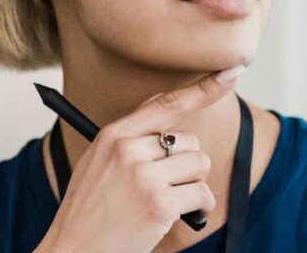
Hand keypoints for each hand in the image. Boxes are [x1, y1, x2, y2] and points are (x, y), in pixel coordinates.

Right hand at [42, 65, 245, 252]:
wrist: (74, 250)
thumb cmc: (89, 207)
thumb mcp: (99, 159)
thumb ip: (131, 131)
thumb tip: (163, 101)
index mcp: (114, 134)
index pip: (166, 103)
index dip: (204, 87)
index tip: (232, 72)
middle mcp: (128, 150)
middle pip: (189, 139)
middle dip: (186, 162)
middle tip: (166, 183)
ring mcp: (144, 177)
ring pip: (199, 163)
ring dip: (194, 183)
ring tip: (172, 198)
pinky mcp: (159, 204)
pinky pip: (201, 193)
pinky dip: (200, 206)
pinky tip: (183, 214)